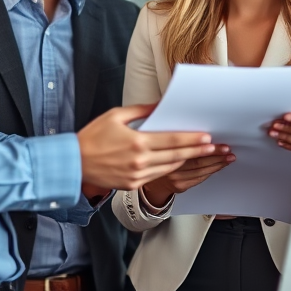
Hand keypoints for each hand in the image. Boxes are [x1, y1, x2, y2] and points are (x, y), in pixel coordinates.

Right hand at [77, 105, 220, 192]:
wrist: (73, 164)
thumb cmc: (92, 137)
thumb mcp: (115, 116)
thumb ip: (141, 111)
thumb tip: (160, 105)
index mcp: (137, 142)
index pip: (172, 140)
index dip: (192, 139)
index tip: (208, 137)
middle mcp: (140, 161)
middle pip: (177, 155)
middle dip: (199, 152)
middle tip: (217, 148)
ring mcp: (137, 175)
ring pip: (170, 167)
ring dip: (188, 161)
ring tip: (204, 156)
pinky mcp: (133, 184)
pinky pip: (158, 175)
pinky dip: (172, 168)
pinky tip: (181, 162)